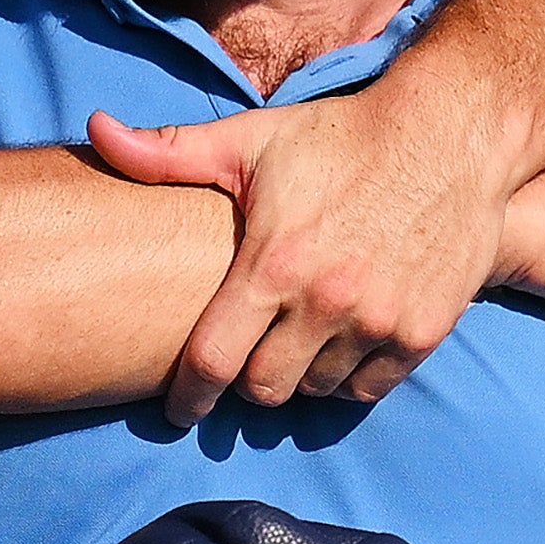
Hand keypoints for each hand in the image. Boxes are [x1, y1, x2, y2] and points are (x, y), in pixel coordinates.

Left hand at [92, 89, 513, 420]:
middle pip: (264, 390)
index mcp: (272, 263)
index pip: (212, 361)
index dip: (188, 397)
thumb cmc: (341, 136)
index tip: (179, 411)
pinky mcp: (422, 332)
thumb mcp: (251, 140)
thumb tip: (94, 132)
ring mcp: (378, 321)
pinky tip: (343, 345)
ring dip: (300, 376)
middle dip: (247, 383)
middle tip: (247, 359)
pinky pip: (369, 388)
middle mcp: (324, 302)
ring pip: (317, 390)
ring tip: (297, 343)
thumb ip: (167, 152)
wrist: (450, 133)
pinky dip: (350, 377)